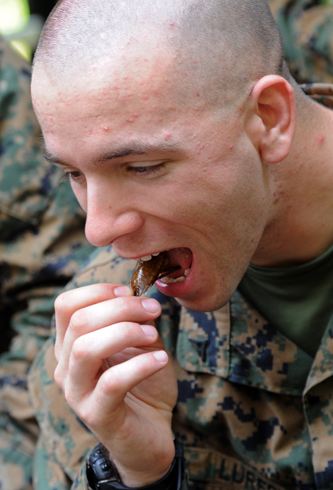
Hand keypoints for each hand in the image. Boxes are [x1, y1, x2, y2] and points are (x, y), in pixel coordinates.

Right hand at [54, 283, 177, 486]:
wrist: (150, 432)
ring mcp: (77, 392)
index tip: (130, 291)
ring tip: (153, 336)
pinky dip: (141, 364)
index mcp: (70, 344)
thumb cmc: (142, 383)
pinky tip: (161, 359)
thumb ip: (135, 321)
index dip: (98, 291)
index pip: (67, 305)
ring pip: (86, 348)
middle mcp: (65, 366)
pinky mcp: (96, 415)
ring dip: (126, 332)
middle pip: (79, 321)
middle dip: (121, 307)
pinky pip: (113, 382)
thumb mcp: (140, 343)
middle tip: (153, 310)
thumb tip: (141, 299)